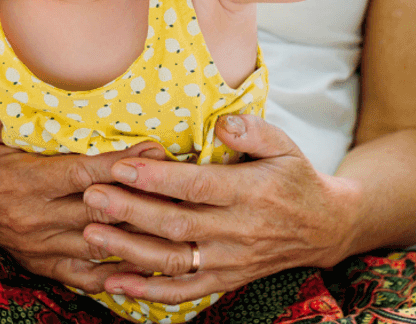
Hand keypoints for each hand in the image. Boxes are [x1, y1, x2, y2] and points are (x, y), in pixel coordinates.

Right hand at [0, 88, 167, 291]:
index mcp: (29, 183)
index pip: (82, 173)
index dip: (120, 163)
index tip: (155, 148)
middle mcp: (38, 218)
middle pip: (101, 210)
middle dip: (143, 197)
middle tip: (183, 184)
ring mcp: (43, 247)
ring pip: (101, 245)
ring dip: (139, 236)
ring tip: (178, 223)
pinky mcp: (45, 267)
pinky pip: (87, 276)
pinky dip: (119, 273)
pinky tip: (149, 264)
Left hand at [80, 114, 359, 303]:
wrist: (325, 227)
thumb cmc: (294, 177)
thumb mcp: (284, 144)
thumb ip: (252, 131)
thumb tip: (221, 123)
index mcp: (251, 192)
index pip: (197, 187)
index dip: (157, 178)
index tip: (120, 166)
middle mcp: (238, 231)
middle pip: (177, 224)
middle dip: (130, 211)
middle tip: (91, 196)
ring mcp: (230, 261)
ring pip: (173, 260)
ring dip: (129, 250)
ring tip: (91, 234)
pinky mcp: (225, 279)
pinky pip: (183, 291)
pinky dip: (148, 292)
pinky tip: (114, 282)